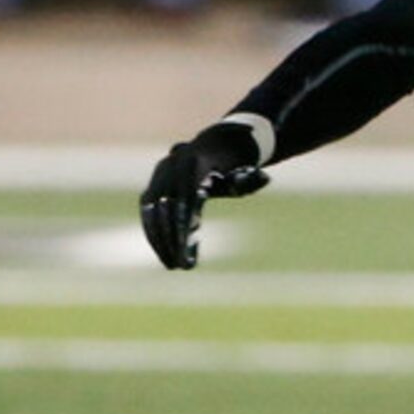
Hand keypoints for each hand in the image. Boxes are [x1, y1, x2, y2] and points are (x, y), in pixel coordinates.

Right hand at [140, 123, 269, 269]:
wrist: (214, 146)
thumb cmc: (233, 167)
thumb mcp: (244, 173)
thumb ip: (250, 179)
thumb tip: (265, 178)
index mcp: (194, 164)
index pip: (184, 201)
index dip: (182, 229)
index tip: (187, 253)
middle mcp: (171, 167)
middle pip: (164, 209)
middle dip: (169, 239)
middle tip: (179, 267)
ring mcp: (159, 176)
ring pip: (151, 212)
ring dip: (159, 240)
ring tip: (172, 265)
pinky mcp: (153, 185)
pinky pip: (148, 212)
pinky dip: (154, 233)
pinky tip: (164, 254)